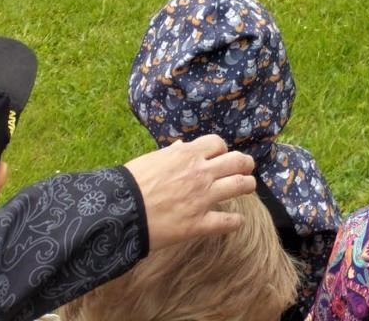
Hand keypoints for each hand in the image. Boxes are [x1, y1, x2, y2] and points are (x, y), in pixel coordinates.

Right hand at [123, 136, 255, 249]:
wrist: (119, 212)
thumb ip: (171, 153)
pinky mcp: (199, 223)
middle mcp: (201, 173)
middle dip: (245, 164)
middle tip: (247, 168)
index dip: (222, 150)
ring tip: (249, 187)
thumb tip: (181, 146)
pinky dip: (235, 222)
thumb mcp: (151, 160)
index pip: (218, 144)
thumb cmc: (130, 184)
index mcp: (188, 155)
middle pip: (237, 162)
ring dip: (248, 185)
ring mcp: (203, 198)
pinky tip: (236, 222)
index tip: (221, 156)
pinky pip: (228, 222)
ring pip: (241, 186)